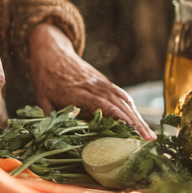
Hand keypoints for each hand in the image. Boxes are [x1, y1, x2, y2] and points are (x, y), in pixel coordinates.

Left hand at [27, 22, 154, 138]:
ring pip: (123, 100)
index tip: (130, 130)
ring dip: (138, 117)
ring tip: (149, 136)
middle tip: (148, 140)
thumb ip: (49, 116)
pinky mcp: (104, 82)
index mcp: (76, 91)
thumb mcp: (42, 96)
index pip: (100, 103)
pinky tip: (141, 122)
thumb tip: (53, 136)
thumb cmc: (45, 77)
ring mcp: (100, 83)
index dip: (117, 116)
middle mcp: (93, 86)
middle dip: (134, 122)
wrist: (51, 52)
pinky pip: (122, 95)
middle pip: (117, 103)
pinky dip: (133, 109)